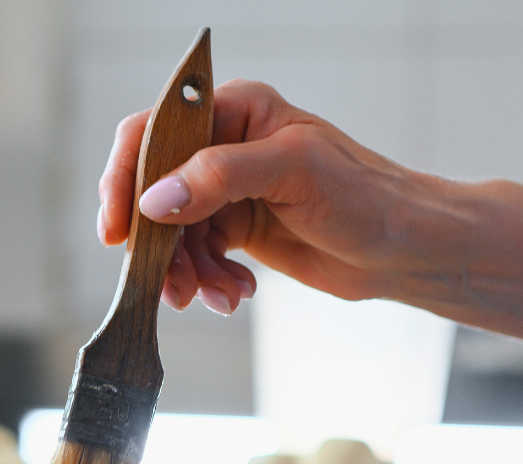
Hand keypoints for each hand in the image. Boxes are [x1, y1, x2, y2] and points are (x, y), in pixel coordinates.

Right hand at [98, 80, 432, 314]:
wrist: (404, 249)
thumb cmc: (366, 196)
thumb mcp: (293, 172)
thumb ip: (220, 176)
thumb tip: (155, 201)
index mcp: (234, 110)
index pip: (152, 133)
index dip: (125, 179)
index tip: (118, 230)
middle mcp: (223, 146)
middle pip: (153, 192)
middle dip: (158, 245)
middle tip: (170, 284)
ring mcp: (226, 190)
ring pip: (171, 234)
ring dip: (185, 272)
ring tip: (216, 295)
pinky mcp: (234, 228)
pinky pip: (195, 257)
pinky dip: (208, 281)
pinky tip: (235, 292)